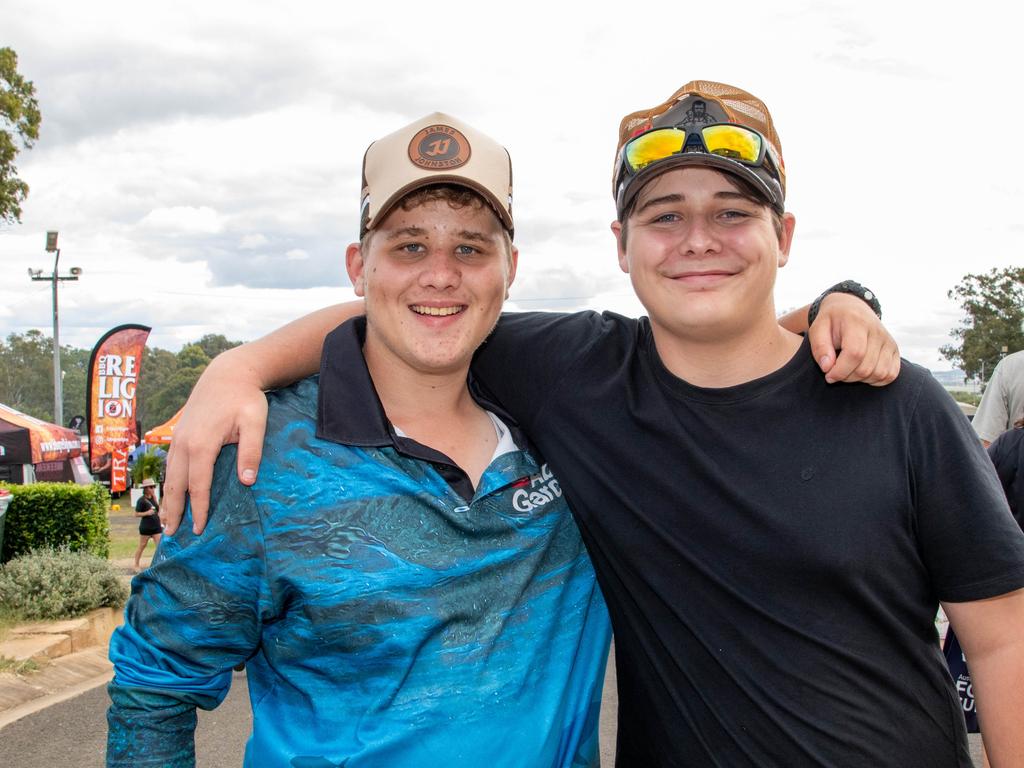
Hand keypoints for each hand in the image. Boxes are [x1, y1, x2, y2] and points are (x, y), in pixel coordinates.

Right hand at [161, 351, 267, 534]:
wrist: (227, 374)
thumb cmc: (244, 398)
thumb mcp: (255, 422)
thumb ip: (251, 452)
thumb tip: (246, 482)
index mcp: (201, 444)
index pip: (198, 485)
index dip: (199, 509)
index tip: (199, 529)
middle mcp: (183, 444)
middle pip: (175, 485)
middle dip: (173, 511)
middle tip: (172, 535)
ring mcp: (177, 439)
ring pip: (169, 476)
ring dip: (167, 499)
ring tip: (167, 521)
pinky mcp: (178, 435)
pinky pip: (170, 465)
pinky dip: (169, 483)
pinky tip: (171, 493)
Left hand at [808, 293, 900, 384]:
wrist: (851, 310)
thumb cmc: (832, 322)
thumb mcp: (817, 328)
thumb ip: (820, 347)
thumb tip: (827, 367)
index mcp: (857, 322)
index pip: (855, 353)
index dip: (840, 370)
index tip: (828, 375)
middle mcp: (878, 332)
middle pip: (866, 368)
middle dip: (846, 377)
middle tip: (835, 372)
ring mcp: (889, 341)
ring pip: (879, 374)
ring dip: (860, 379)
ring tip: (847, 370)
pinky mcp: (895, 351)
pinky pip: (890, 375)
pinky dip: (875, 380)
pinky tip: (861, 372)